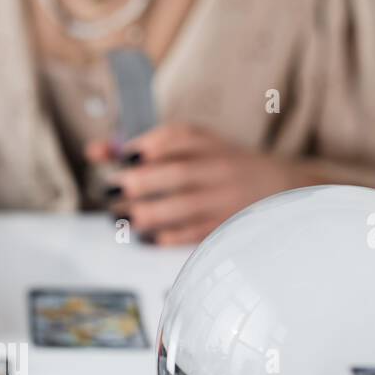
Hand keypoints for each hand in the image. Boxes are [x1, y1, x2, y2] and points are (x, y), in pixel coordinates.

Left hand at [86, 125, 310, 245]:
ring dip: (145, 214)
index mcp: (207, 143)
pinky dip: (166, 237)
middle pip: (177, 174)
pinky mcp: (225, 227)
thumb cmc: (220, 165)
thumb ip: (143, 147)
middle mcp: (218, 168)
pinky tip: (147, 237)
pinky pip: (192, 234)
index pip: (176, 137)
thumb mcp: (192, 146)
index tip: (123, 157)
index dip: (146, 147)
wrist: (279, 188)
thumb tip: (96, 151)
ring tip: (122, 217)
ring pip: (182, 207)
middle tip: (111, 190)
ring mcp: (224, 199)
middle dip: (138, 183)